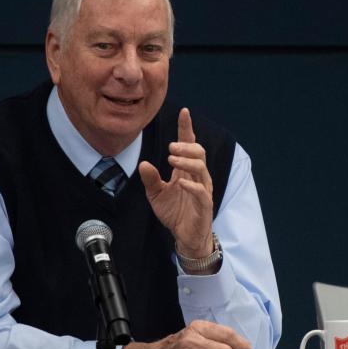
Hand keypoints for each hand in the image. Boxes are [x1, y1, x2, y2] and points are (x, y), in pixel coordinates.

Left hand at [138, 108, 214, 258]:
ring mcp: (203, 190)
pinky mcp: (204, 205)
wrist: (185, 236)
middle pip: (198, 153)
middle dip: (186, 146)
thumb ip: (151, 179)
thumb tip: (143, 163)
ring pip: (201, 169)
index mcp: (187, 172)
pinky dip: (192, 186)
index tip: (184, 112)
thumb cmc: (175, 213)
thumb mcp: (156, 194)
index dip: (187, 128)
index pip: (189, 145)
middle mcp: (197, 177)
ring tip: (172, 159)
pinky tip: (181, 183)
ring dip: (187, 161)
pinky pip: (201, 192)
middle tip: (170, 147)